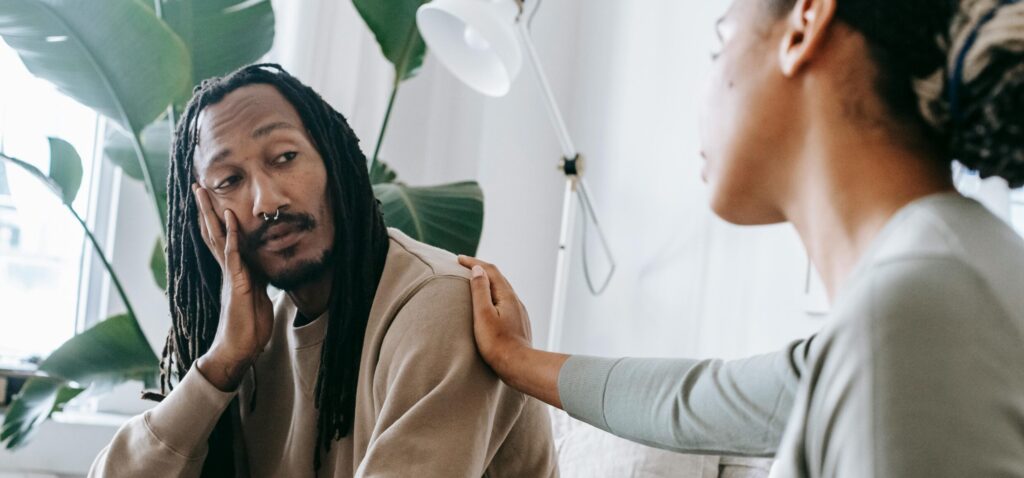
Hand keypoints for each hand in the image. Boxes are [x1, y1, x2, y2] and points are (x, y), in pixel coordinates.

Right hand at [193, 185, 273, 391]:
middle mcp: (228, 270)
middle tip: (197, 186)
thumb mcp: (258, 297)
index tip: (211, 199)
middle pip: (214, 233)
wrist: (240, 351)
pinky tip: (229, 220)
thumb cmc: (248, 328)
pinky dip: (233, 237)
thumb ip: (257, 280)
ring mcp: (230, 276)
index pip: (223, 239)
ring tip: (204, 194)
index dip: (217, 220)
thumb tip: (262, 269)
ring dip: (212, 215)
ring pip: (218, 239)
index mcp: (234, 272)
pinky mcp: (237, 285)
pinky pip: (234, 257)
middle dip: (206, 210)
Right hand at [458, 256, 567, 407]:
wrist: (519, 367)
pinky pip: (505, 302)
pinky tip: (488, 304)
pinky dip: (493, 295)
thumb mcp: (483, 315)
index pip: (490, 270)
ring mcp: (519, 312)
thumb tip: (477, 269)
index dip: (473, 262)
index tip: (458, 259)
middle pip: (498, 278)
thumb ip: (480, 291)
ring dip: (488, 282)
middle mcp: (515, 300)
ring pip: (502, 290)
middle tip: (464, 266)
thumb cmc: (497, 344)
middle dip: (481, 269)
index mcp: (506, 295)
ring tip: (474, 282)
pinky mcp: (518, 323)